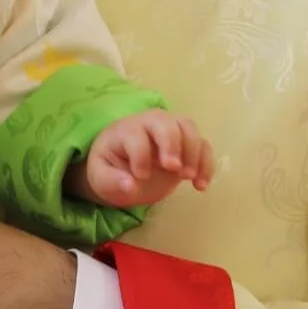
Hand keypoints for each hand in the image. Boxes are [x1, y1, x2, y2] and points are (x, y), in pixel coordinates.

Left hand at [83, 110, 212, 207]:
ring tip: (188, 178)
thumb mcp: (101, 178)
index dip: (140, 155)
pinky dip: (206, 163)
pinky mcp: (186, 145)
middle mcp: (149, 124)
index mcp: (125, 130)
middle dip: (172, 144)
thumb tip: (130, 186)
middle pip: (166, 122)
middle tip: (174, 169)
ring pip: (188, 127)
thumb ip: (112, 181)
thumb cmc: (110, 169)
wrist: (123, 170)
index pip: (135, 135)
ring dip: (193, 152)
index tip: (141, 176)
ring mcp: (170, 131)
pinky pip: (203, 145)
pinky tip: (200, 186)